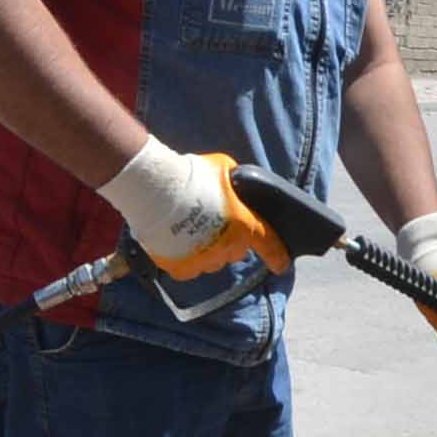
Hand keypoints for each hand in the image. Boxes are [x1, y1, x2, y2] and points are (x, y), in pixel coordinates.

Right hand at [104, 143, 291, 279]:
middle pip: (235, 251)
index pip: (268, 245)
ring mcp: (203, 261)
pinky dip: (185, 257)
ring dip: (207, 248)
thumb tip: (236, 183)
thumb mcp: (223, 168)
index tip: (281, 265)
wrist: (155, 189)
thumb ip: (234, 181)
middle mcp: (227, 248)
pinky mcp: (180, 268)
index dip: (277, 256)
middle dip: (229, 240)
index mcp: (243, 226)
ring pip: (212, 260)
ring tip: (190, 228)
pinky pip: (189, 267)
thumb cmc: (191, 175)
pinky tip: (176, 241)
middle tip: (213, 222)